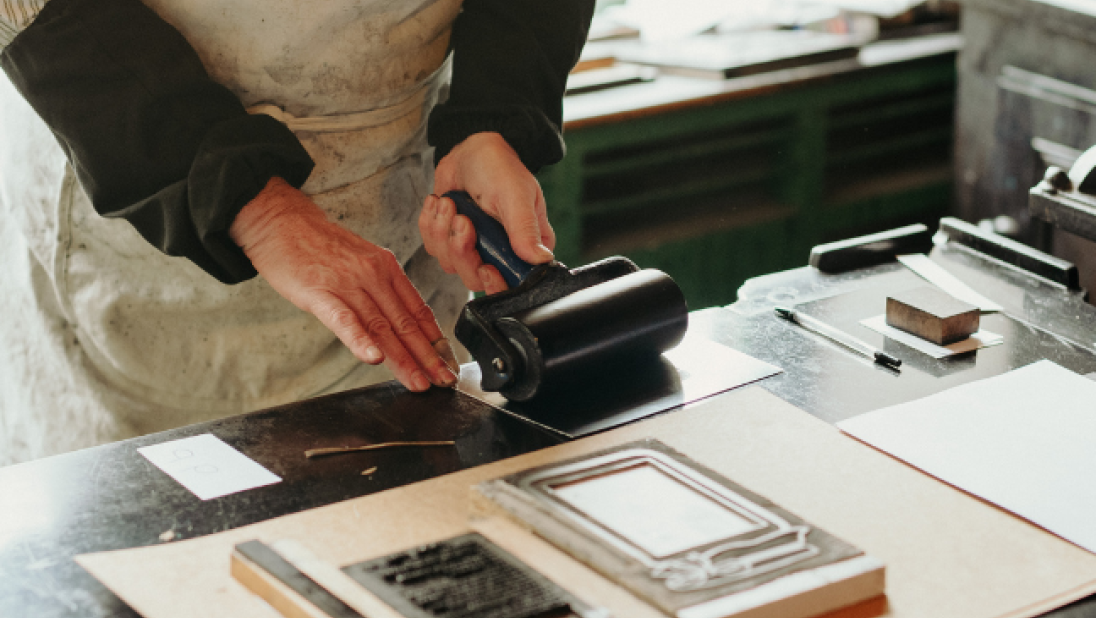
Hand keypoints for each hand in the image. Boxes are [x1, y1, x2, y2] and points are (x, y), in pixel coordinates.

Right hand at [231, 177, 457, 391]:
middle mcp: (373, 275)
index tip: (448, 362)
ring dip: (402, 358)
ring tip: (418, 381)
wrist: (282, 221)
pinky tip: (373, 358)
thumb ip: (381, 288)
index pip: (418, 309)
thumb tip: (401, 321)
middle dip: (428, 356)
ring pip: (381, 327)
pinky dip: (360, 340)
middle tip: (444, 380)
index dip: (435, 340)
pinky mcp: (319, 293)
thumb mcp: (362, 259)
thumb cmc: (319, 245)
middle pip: (405, 323)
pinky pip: (344, 320)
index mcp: (387, 268)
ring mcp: (347, 284)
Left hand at [420, 132, 554, 294]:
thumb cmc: (499, 167)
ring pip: (450, 263)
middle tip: (462, 220)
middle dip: (462, 250)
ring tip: (449, 203)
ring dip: (443, 232)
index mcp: (525, 247)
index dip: (497, 285)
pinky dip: (430, 224)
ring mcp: (474, 248)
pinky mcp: (450, 240)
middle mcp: (500, 253)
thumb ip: (525, 229)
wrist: (471, 151)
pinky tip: (438, 203)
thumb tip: (540, 260)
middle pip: (476, 277)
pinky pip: (433, 247)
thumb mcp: (516, 195)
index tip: (486, 267)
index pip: (514, 283)